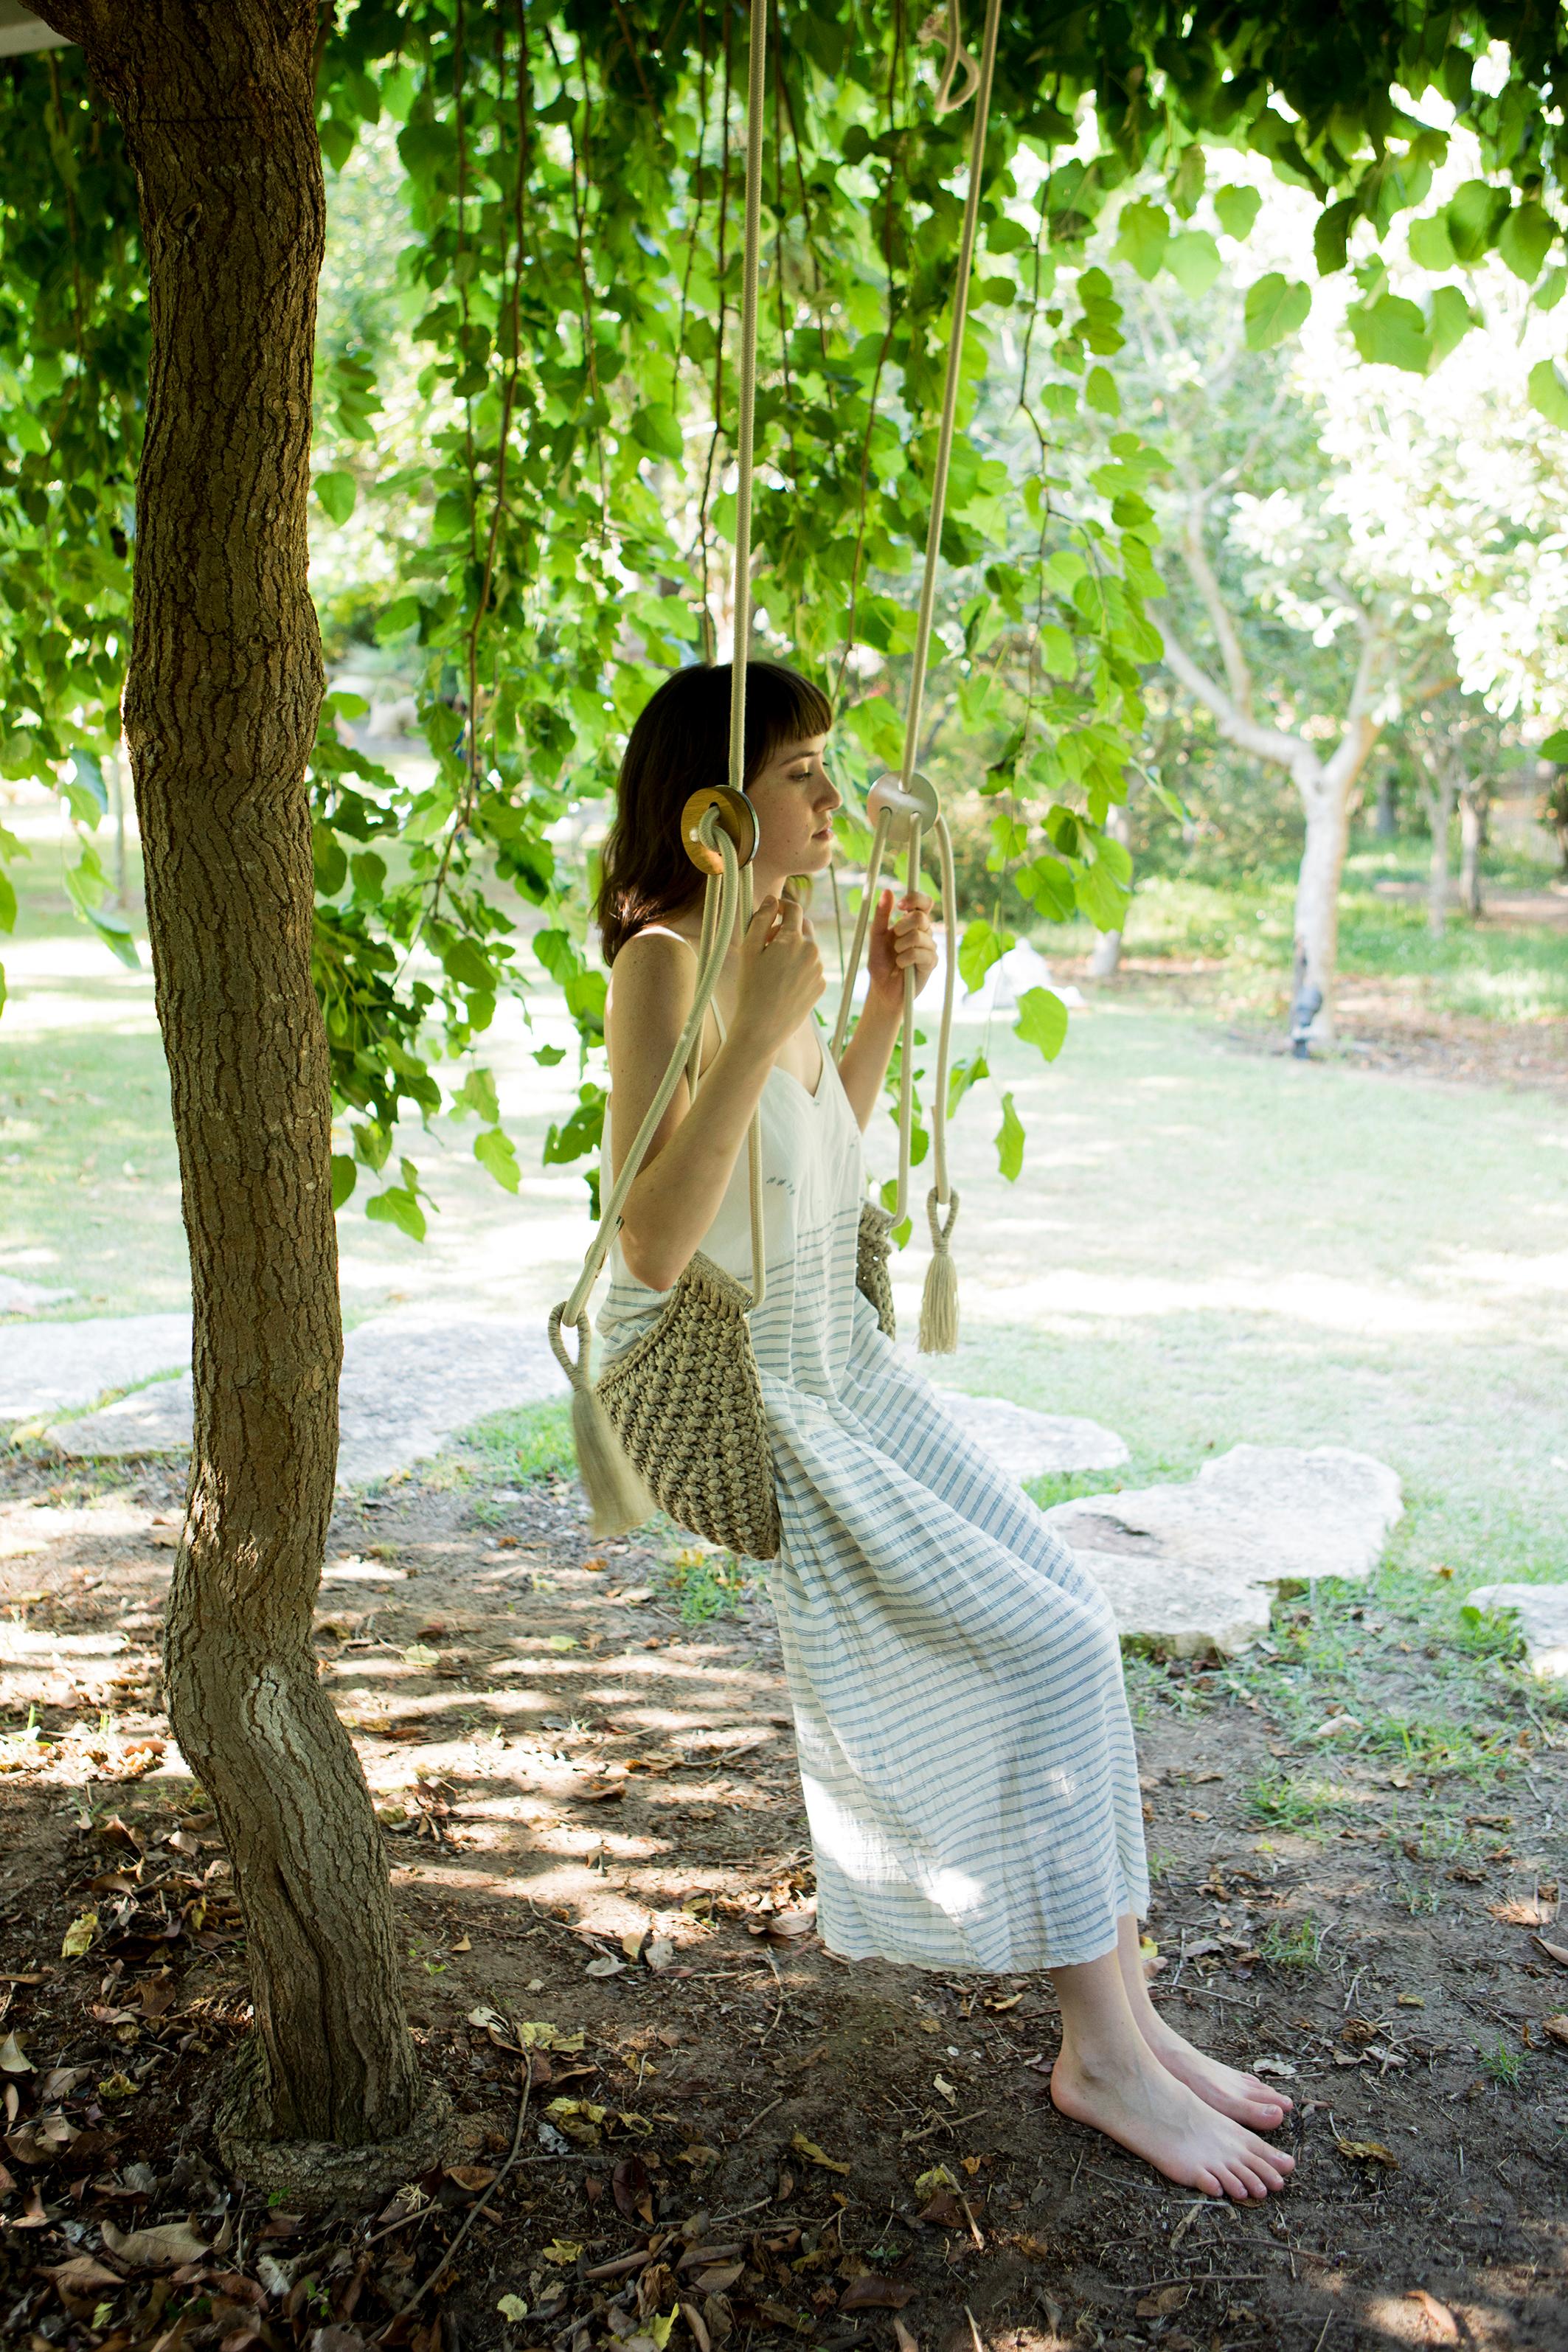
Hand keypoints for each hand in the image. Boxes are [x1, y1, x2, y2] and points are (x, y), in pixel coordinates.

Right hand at [733, 894, 824, 1055]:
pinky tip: (782, 983)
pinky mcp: (821, 985)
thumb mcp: (749, 950)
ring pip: (808, 947)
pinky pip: (811, 967)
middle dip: (788, 927)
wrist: (763, 1027)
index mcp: (793, 939)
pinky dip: (799, 967)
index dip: (782, 906)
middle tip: (767, 942)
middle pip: (804, 926)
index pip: (794, 908)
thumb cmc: (751, 988)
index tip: (772, 912)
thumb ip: (761, 919)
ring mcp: (819, 969)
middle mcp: (811, 950)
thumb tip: (772, 900)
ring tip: (772, 967)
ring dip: (793, 948)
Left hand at [865, 887, 935, 1006]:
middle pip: (921, 917)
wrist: (883, 988)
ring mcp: (930, 947)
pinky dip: (905, 959)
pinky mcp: (932, 962)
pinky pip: (919, 953)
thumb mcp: (876, 937)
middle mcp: (924, 932)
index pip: (924, 902)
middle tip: (894, 937)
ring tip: (896, 956)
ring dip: (901, 946)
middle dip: (903, 926)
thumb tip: (887, 891)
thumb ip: (882, 915)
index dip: (915, 899)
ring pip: (919, 935)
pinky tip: (902, 966)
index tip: (900, 905)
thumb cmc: (881, 962)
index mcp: (912, 922)